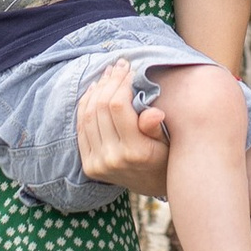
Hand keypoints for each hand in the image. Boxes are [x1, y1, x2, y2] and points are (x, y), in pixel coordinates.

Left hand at [74, 61, 170, 198]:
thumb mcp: (168, 142)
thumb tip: (153, 113)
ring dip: (96, 90)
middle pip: (101, 108)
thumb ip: (156, 127)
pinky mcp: (88, 166)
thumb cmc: (166, 157)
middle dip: (109, 81)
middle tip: (119, 66)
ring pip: (87, 116)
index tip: (130, 69)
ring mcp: (97, 163)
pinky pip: (81, 128)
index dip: (122, 83)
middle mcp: (112, 159)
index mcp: (135, 152)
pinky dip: (85, 105)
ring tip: (108, 74)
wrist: (154, 185)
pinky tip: (95, 91)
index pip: (118, 107)